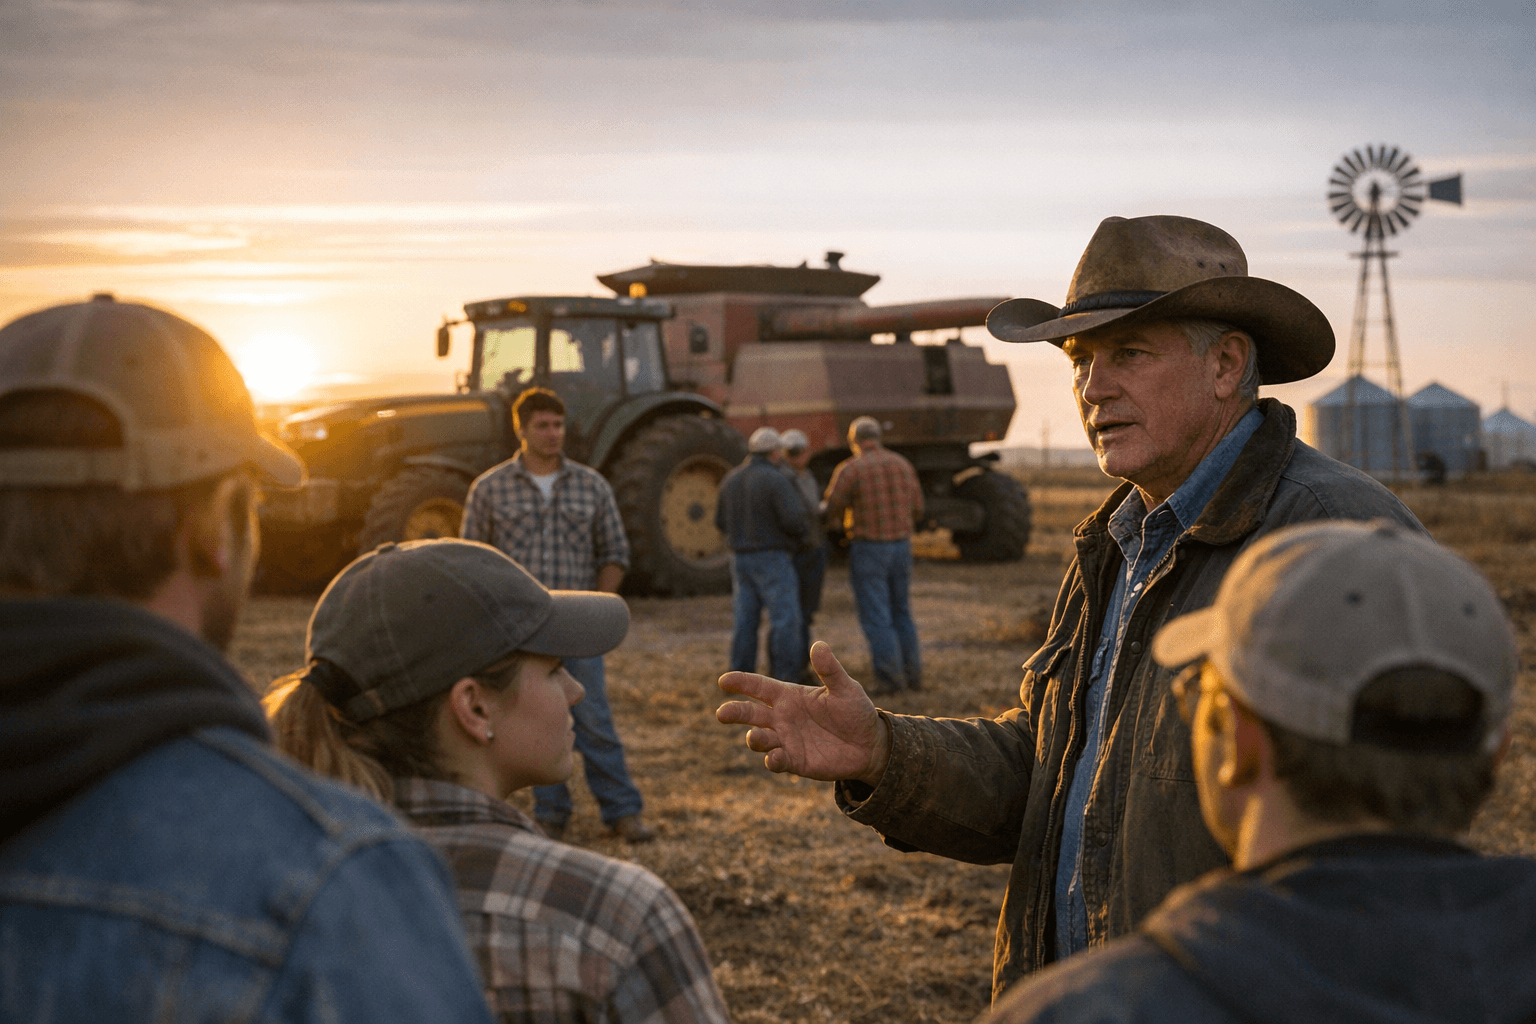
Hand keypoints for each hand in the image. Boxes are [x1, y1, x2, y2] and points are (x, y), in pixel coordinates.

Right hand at [716, 642, 890, 785]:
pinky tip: (775, 757)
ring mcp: (786, 740)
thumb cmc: (855, 711)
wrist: (870, 745)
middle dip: (734, 713)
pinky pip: (777, 761)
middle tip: (722, 714)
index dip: (741, 682)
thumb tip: (818, 645)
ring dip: (754, 739)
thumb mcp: (845, 688)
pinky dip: (773, 760)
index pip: (759, 686)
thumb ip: (830, 669)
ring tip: (754, 737)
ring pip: (760, 739)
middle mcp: (782, 718)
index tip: (723, 681)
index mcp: (789, 696)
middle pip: (750, 714)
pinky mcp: (795, 761)